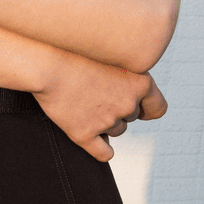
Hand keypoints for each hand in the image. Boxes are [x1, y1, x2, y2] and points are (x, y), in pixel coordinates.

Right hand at [32, 52, 166, 161]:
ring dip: (105, 123)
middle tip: (97, 94)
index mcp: (140, 82)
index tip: (141, 109)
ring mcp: (107, 120)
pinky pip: (103, 153)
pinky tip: (96, 143)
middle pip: (131, 117)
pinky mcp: (85, 134)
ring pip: (116, 131)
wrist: (44, 59)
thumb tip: (132, 91)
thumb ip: (125, 73)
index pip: (158, 107)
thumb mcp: (111, 54)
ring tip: (85, 104)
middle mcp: (128, 103)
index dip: (148, 109)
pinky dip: (101, 149)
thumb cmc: (74, 50)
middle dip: (118, 109)